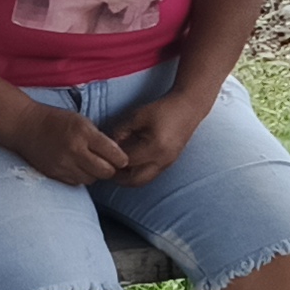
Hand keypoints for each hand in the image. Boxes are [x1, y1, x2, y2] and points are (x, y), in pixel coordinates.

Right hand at [4, 99, 130, 187]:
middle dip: (110, 169)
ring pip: (91, 179)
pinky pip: (76, 182)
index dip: (121, 159)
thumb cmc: (55, 120)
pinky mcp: (54, 173)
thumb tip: (116, 155)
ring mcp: (63, 164)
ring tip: (90, 164)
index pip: (113, 154)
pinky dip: (80, 177)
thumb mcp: (81, 121)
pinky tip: (77, 167)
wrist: (24, 126)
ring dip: (95, 174)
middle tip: (109, 164)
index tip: (122, 159)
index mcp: (84, 133)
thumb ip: (98, 138)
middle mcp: (74, 150)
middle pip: (105, 172)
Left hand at [101, 85, 215, 186]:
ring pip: (142, 181)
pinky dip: (137, 173)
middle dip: (118, 177)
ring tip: (116, 167)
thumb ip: (120, 132)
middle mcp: (162, 160)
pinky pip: (149, 175)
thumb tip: (106, 146)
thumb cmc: (162, 109)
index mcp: (154, 147)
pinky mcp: (169, 164)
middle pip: (134, 181)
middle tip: (106, 168)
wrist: (188, 108)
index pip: (126, 162)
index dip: (111, 160)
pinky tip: (129, 164)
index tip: (101, 156)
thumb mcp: (136, 116)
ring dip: (127, 178)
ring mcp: (167, 164)